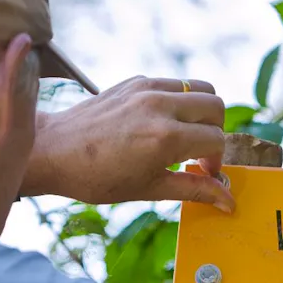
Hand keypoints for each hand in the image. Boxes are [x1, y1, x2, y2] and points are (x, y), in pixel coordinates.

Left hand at [21, 76, 234, 211]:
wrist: (53, 151)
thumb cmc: (97, 177)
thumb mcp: (150, 189)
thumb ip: (194, 189)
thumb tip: (228, 201)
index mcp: (165, 137)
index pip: (216, 139)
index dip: (216, 160)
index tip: (204, 172)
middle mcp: (160, 106)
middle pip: (216, 105)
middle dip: (216, 130)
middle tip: (199, 151)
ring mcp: (146, 88)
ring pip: (198, 87)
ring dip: (201, 111)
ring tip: (184, 134)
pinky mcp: (134, 80)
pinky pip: (173, 84)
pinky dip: (177, 101)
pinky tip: (159, 123)